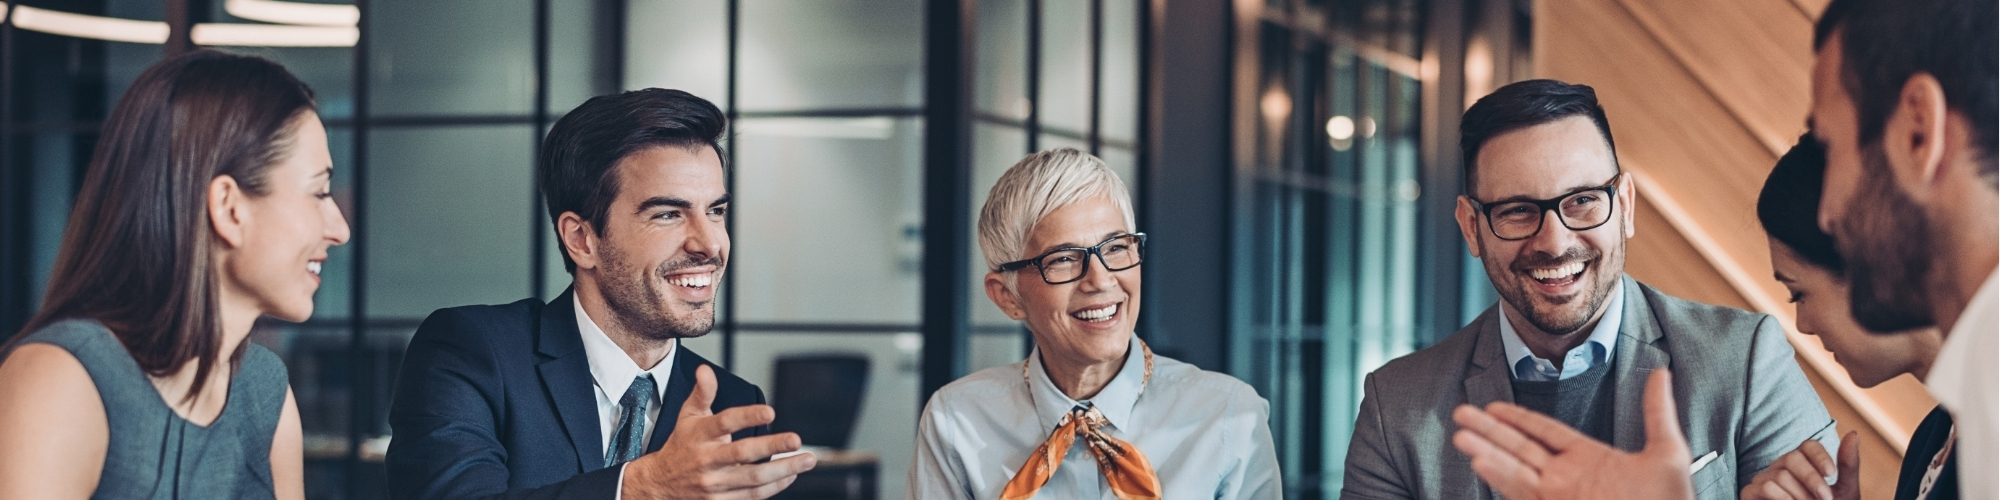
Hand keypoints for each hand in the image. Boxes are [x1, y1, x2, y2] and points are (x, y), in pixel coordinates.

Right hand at [622, 364, 817, 499]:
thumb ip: (702, 393)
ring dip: (783, 470)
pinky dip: (775, 486)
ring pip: (753, 479)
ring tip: (806, 460)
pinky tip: (790, 475)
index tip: (770, 412)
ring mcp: (715, 483)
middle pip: (743, 453)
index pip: (725, 422)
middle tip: (796, 439)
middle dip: (773, 446)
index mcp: (700, 435)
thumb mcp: (688, 416)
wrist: (661, 483)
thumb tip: (706, 370)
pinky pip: (753, 495)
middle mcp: (708, 460)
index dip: (748, 416)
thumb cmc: (681, 445)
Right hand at [1451, 369, 1694, 499]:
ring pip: (1514, 470)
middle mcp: (1567, 477)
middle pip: (1519, 448)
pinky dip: (1500, 478)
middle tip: (1460, 413)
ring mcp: (1559, 496)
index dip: (1518, 418)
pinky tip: (1481, 463)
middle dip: (1489, 432)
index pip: (1544, 432)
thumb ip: (1657, 412)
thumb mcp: (1667, 452)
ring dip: (1487, 453)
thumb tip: (1661, 372)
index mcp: (1589, 459)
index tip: (1492, 406)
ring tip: (1461, 437)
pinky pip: (1521, 492)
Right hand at [1741, 432, 1858, 499]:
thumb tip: (1853, 433)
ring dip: (1800, 495)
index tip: (1831, 474)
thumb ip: (1848, 465)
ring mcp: (1764, 478)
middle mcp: (1782, 467)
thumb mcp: (1845, 491)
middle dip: (1811, 479)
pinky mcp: (1750, 492)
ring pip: (1780, 475)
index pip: (1808, 446)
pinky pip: (1765, 486)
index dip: (1820, 457)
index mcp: (1804, 463)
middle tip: (1824, 499)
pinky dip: (1782, 498)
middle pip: (1792, 457)